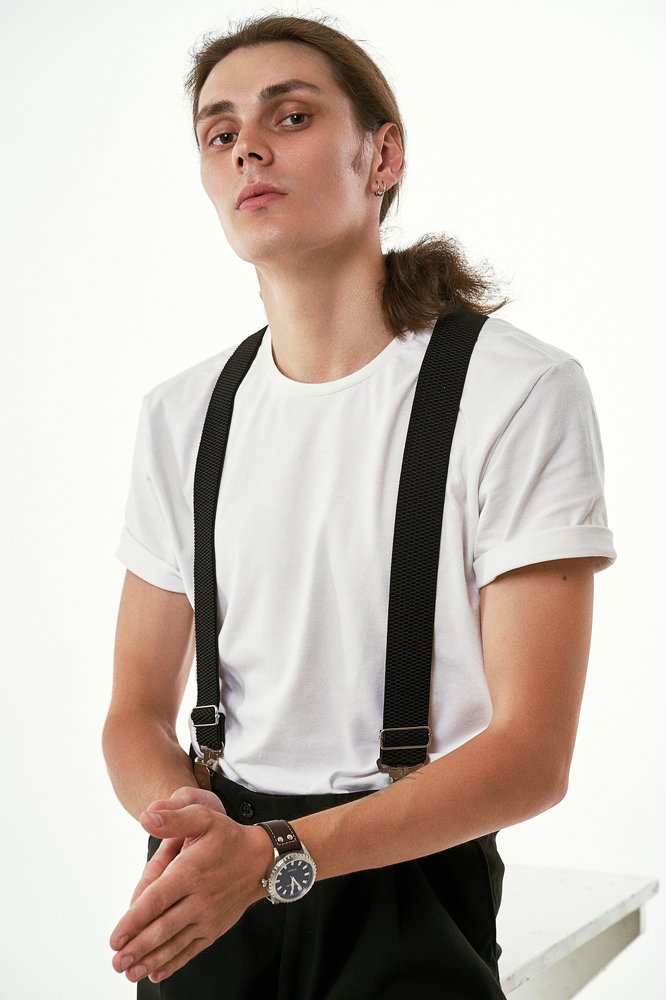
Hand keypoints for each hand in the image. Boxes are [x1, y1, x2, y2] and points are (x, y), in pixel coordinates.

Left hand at [110, 800, 271, 984]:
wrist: (261, 859)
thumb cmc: (227, 837)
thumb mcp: (202, 817)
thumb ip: (173, 819)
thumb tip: (146, 818)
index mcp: (191, 872)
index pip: (157, 900)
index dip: (134, 920)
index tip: (115, 937)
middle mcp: (199, 899)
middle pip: (163, 928)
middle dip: (137, 947)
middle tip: (116, 962)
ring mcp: (208, 918)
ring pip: (175, 943)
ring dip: (150, 960)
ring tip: (129, 972)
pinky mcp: (214, 929)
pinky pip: (191, 950)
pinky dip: (172, 963)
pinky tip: (155, 973)